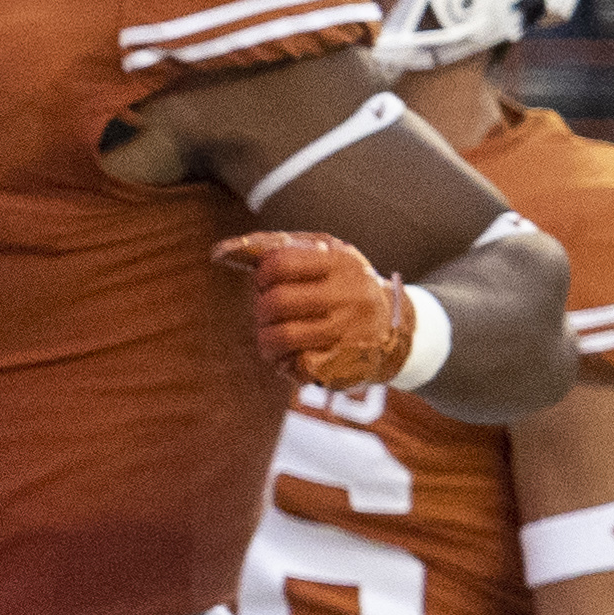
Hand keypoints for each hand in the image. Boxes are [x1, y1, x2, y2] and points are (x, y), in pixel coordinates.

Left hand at [221, 231, 413, 388]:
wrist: (394, 327)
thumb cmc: (341, 285)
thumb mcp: (319, 256)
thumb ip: (272, 248)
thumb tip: (219, 252)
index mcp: (341, 261)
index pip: (278, 263)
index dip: (261, 276)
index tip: (267, 284)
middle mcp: (350, 294)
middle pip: (275, 303)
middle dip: (261, 312)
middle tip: (268, 316)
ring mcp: (350, 330)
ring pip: (281, 338)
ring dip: (266, 342)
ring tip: (272, 340)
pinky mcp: (346, 362)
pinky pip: (296, 366)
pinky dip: (285, 365)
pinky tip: (293, 358)